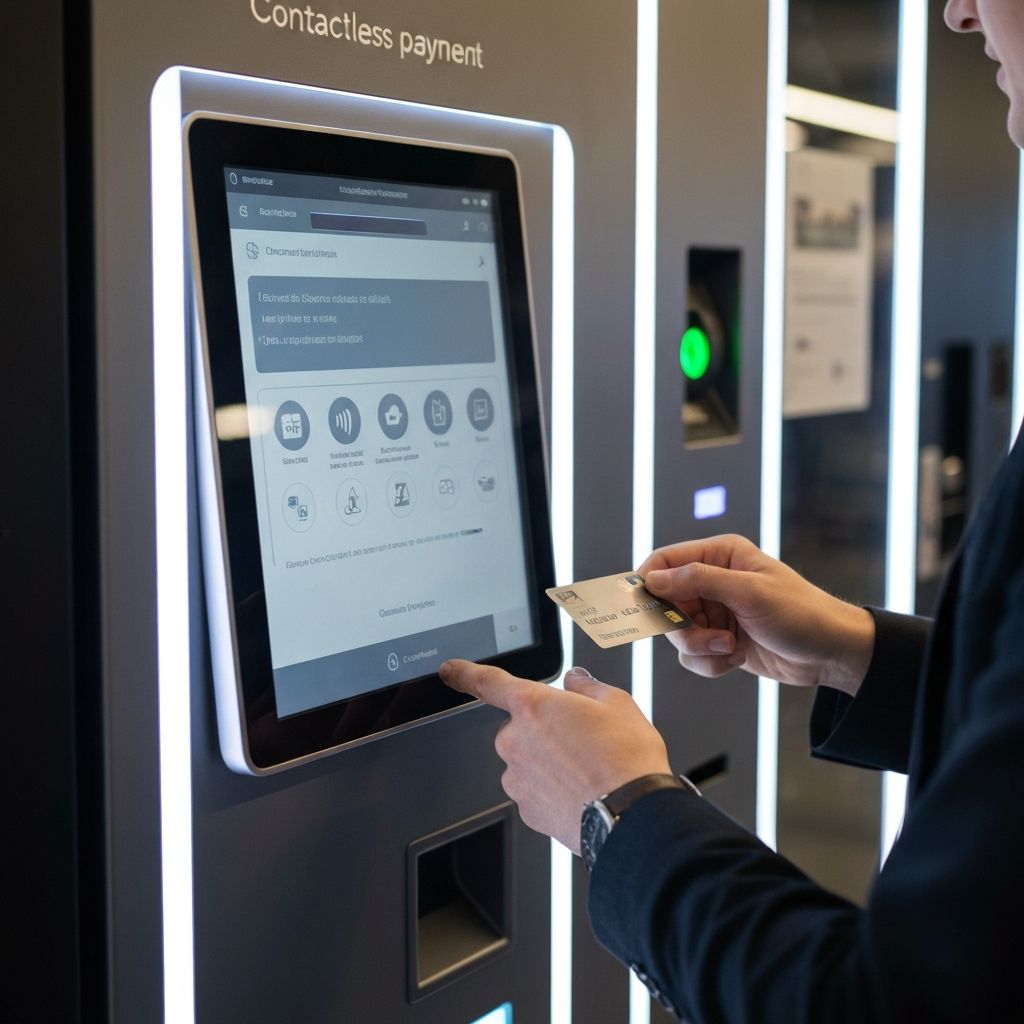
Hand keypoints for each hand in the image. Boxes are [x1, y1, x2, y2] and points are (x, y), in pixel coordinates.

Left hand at [439, 661, 670, 853]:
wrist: (631, 816)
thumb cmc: (625, 760)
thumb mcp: (617, 704)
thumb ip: (587, 687)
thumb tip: (576, 681)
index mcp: (533, 705)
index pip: (488, 682)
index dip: (465, 673)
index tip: (449, 671)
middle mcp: (516, 740)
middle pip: (520, 727)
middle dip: (543, 730)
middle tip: (581, 739)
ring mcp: (518, 777)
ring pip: (527, 760)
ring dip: (548, 761)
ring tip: (587, 769)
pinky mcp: (526, 809)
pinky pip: (534, 790)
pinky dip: (552, 789)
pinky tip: (581, 790)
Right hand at [639, 534, 873, 694]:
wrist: (832, 653)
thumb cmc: (801, 614)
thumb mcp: (749, 592)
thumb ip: (698, 580)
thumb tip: (653, 578)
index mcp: (719, 555)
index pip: (665, 560)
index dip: (649, 582)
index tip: (642, 608)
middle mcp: (712, 580)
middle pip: (665, 602)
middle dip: (683, 628)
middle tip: (710, 639)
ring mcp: (715, 611)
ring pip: (677, 633)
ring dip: (699, 648)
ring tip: (730, 649)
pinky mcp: (718, 639)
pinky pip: (692, 654)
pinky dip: (709, 662)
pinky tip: (736, 658)